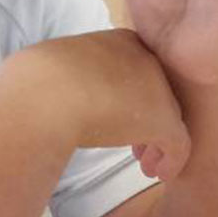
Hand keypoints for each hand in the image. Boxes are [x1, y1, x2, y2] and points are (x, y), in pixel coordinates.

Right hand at [17, 30, 191, 179]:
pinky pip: (177, 144)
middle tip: (137, 145)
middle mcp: (147, 60)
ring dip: (157, 142)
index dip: (133, 96)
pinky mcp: (165, 121)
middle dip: (147, 120)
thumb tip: (62, 98)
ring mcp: (160, 89)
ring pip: (169, 118)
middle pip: (157, 93)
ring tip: (145, 164)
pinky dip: (171, 161)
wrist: (47, 94)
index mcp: (122, 41)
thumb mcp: (58, 71)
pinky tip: (157, 175)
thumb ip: (74, 80)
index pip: (138, 71)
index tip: (119, 115)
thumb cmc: (40, 82)